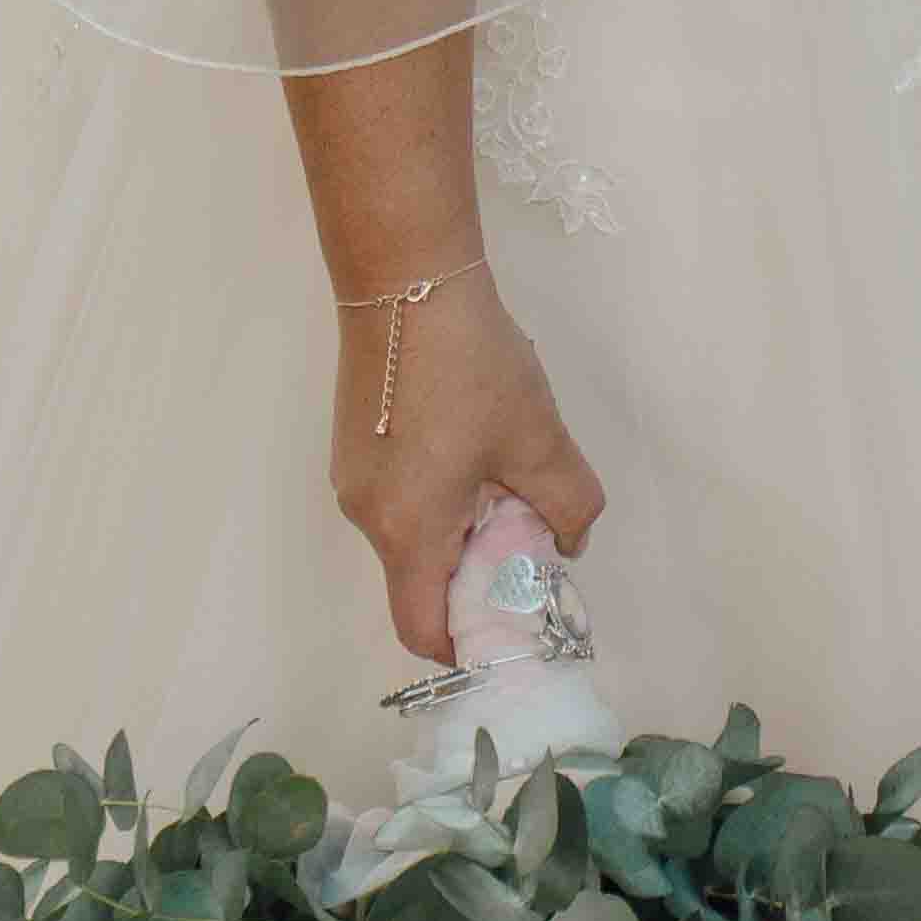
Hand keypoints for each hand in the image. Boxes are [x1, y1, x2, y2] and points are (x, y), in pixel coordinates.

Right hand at [330, 263, 608, 654]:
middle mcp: (367, 517)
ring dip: (460, 530)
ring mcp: (352, 479)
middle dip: (476, 578)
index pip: (423, 629)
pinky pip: (399, 500)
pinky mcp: (355, 446)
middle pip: (418, 582)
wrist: (405, 277)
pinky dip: (438, 499)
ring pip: (411, 537)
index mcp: (407, 530)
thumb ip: (567, 503)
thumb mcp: (539, 436)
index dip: (469, 643)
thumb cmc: (471, 366)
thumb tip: (566, 541)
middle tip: (528, 540)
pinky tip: (472, 447)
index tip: (514, 622)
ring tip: (505, 480)